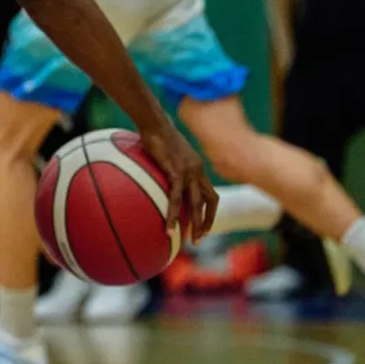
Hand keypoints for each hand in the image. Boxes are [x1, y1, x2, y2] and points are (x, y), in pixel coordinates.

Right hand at [137, 119, 216, 243]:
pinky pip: (176, 199)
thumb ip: (168, 165)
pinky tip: (169, 228)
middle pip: (210, 201)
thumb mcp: (167, 152)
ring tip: (189, 240)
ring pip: (196, 204)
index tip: (205, 226)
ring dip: (195, 224)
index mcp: (197, 167)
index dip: (210, 211)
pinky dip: (174, 216)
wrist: (154, 122)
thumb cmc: (155, 135)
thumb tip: (158, 173)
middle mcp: (197, 170)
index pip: (210, 193)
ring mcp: (188, 171)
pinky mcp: (176, 172)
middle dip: (207, 222)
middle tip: (201, 239)